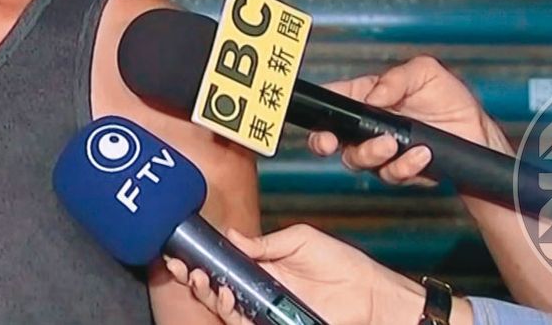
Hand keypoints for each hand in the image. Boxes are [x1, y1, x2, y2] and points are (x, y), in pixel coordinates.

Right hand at [164, 225, 426, 324]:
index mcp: (263, 269)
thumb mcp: (301, 239)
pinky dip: (231, 313)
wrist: (371, 295)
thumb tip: (232, 235)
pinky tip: (228, 296)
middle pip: (216, 289)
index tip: (181, 252)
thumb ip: (266, 242)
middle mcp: (260, 292)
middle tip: (183, 267)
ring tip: (204, 280)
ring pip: (225, 309)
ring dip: (209, 295)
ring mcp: (266, 312)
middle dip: (193, 279)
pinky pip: (245, 323)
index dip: (200, 261)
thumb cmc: (343, 265)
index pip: (223, 266)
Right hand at [308, 55, 511, 186]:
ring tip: (392, 144)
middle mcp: (368, 126)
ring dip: (371, 152)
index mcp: (367, 97)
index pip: (334, 101)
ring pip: (356, 159)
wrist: (476, 134)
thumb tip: (373, 96)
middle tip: (331, 142)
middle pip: (330, 137)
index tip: (320, 115)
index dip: (320, 109)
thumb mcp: (425, 72)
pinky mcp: (397, 171)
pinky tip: (421, 155)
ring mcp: (380, 151)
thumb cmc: (450, 100)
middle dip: (324, 141)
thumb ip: (396, 78)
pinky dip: (404, 166)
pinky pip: (390, 174)